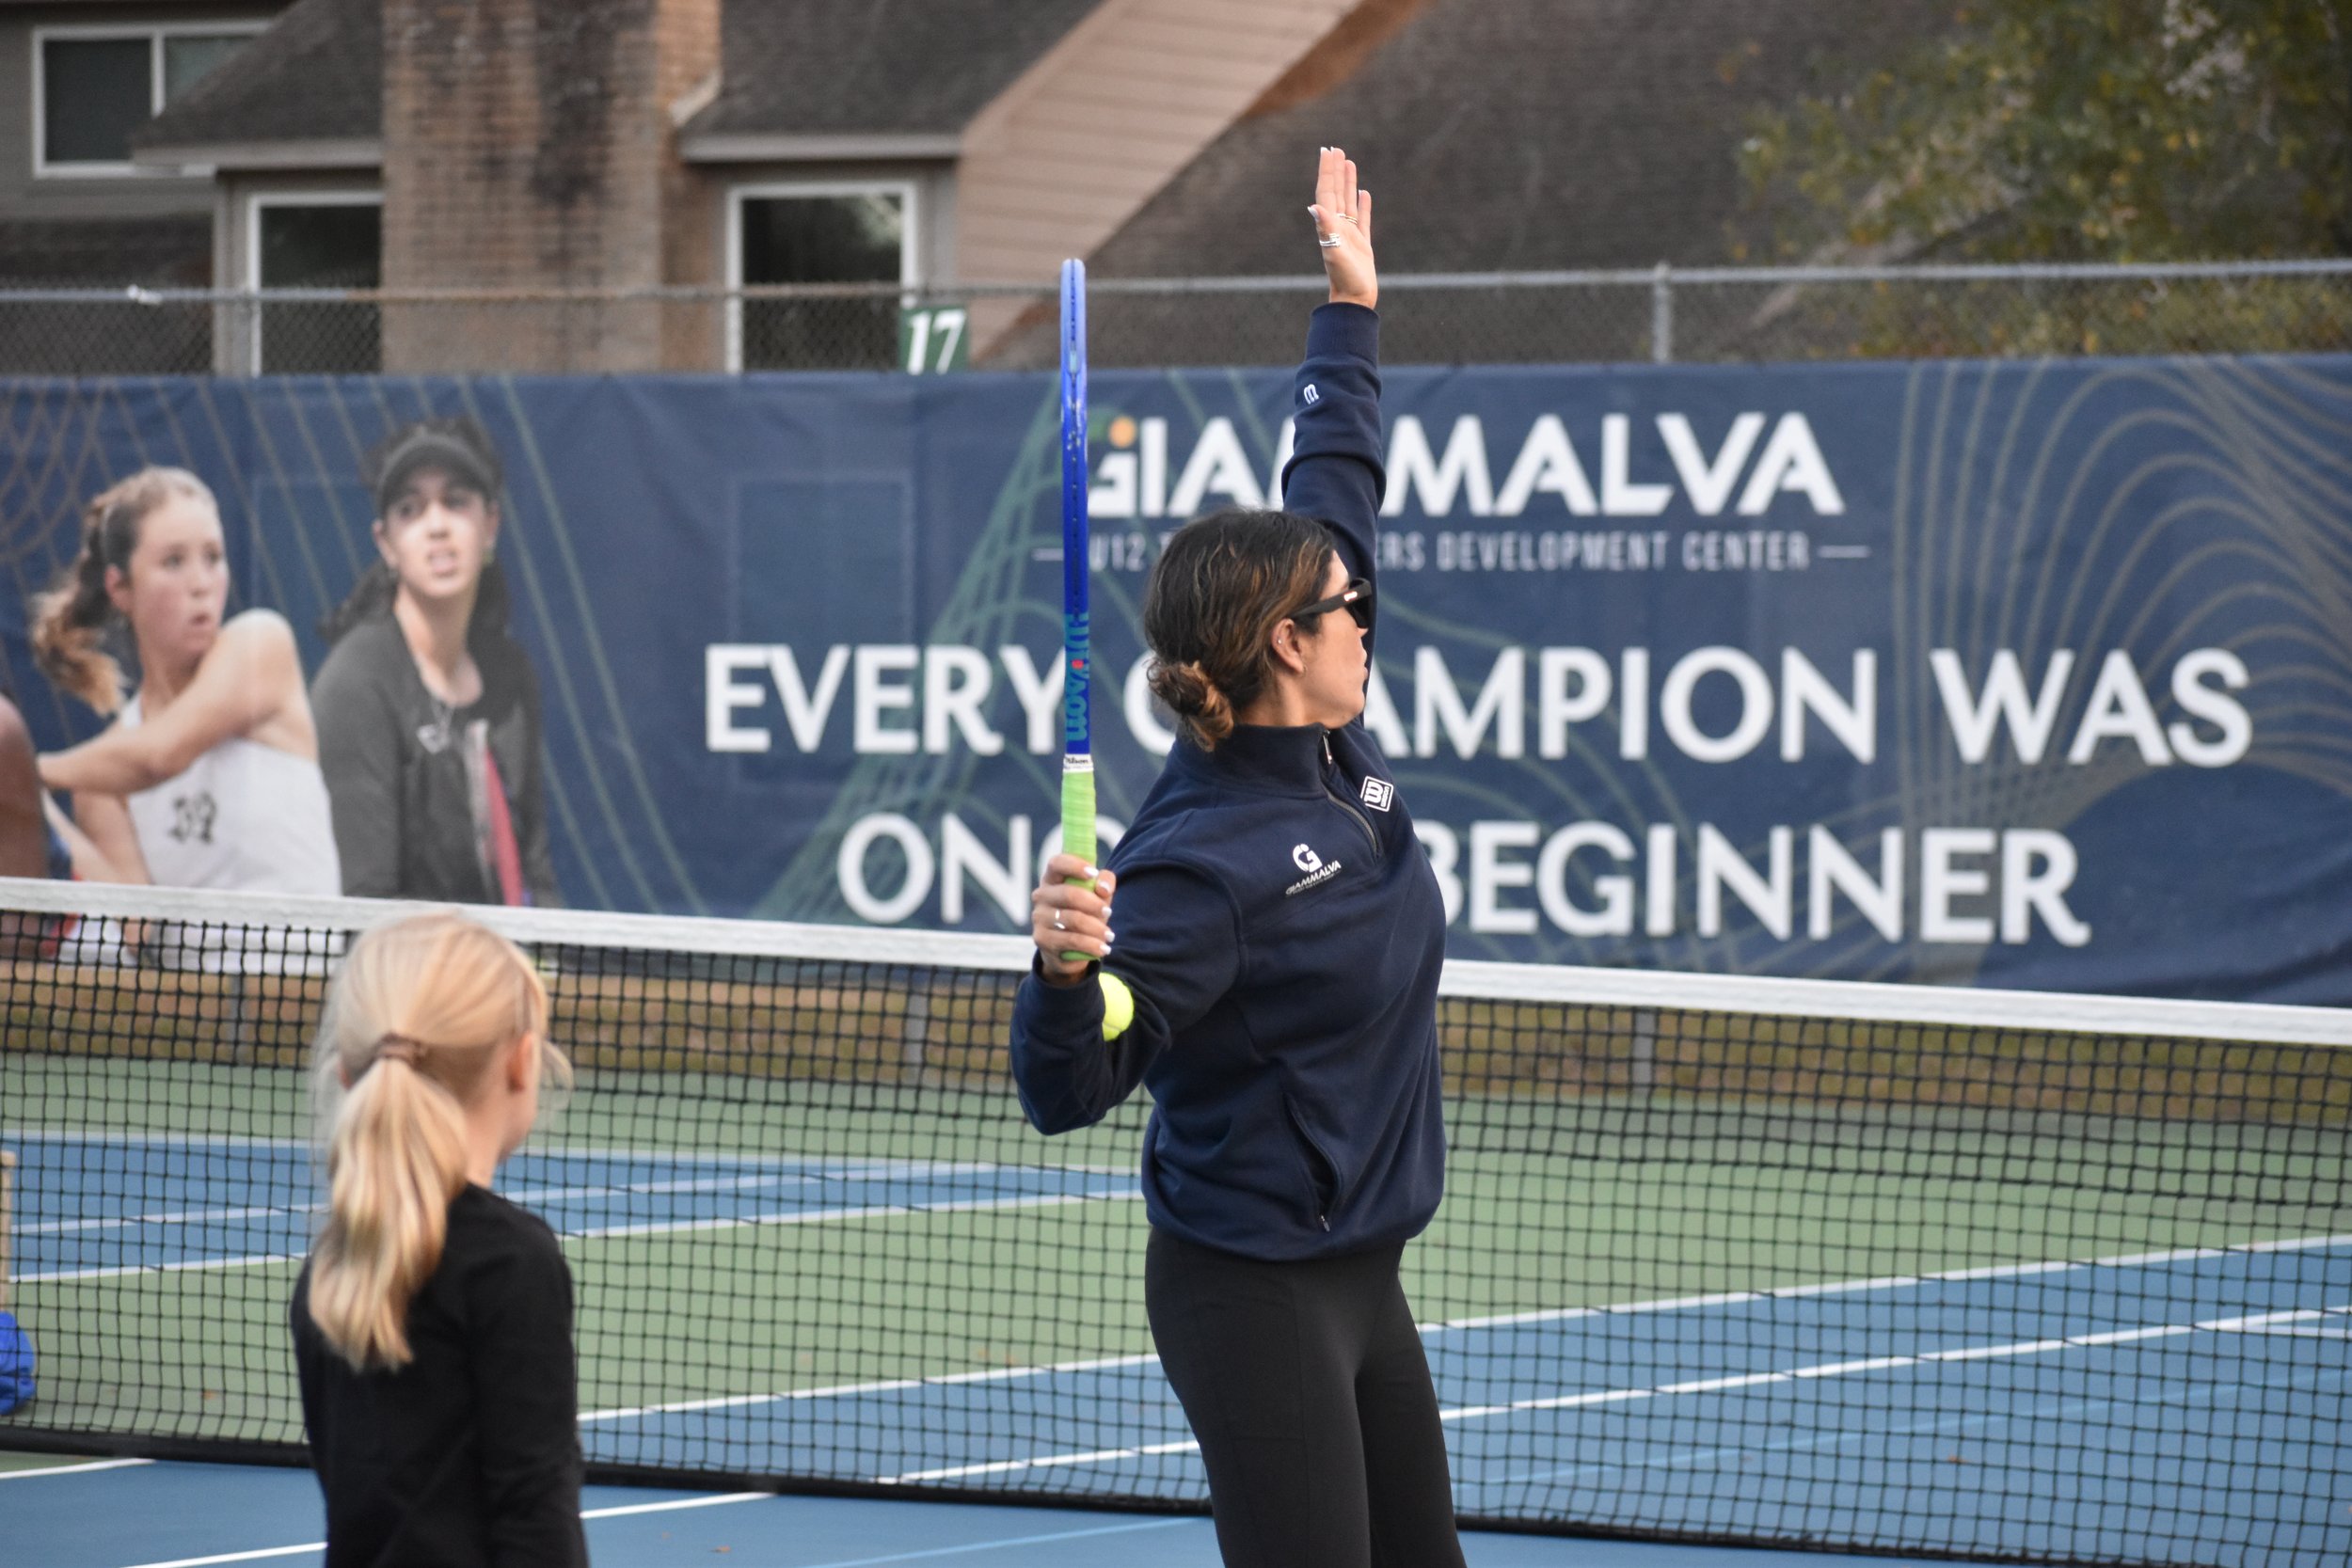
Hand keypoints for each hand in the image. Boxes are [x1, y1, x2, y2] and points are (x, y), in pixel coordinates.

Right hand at [1031, 853, 1117, 985]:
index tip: (1093, 873)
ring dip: (1096, 928)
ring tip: (1109, 936)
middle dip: (1094, 904)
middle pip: (1069, 894)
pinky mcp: (1041, 939)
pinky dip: (1091, 945)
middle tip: (1108, 913)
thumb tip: (1103, 889)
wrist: (1069, 949)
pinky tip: (1102, 948)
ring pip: (1073, 919)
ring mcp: (1039, 918)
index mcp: (1052, 879)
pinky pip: (1071, 940)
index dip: (1075, 865)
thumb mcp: (1098, 896)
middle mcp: (1041, 896)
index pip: (1056, 863)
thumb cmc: (1085, 913)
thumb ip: (1105, 883)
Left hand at [1308, 146, 1375, 309]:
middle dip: (1335, 171)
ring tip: (1349, 162)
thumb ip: (1325, 229)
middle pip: (1336, 192)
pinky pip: (1362, 219)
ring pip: (1348, 201)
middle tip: (1335, 149)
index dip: (1326, 172)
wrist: (1354, 300)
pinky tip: (1363, 193)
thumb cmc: (1345, 279)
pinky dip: (1362, 204)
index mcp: (1330, 225)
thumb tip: (1315, 207)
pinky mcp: (1362, 244)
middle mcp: (1337, 227)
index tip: (1326, 151)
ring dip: (1348, 182)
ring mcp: (1350, 235)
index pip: (1326, 192)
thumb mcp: (1334, 252)